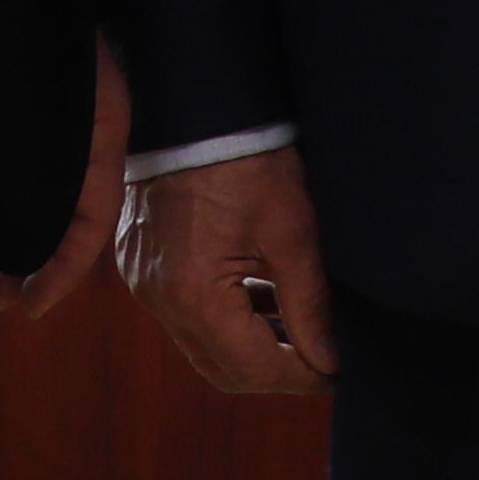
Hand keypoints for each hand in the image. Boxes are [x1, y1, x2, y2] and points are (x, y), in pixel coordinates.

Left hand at [0, 38, 127, 321]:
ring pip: (12, 216)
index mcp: (96, 148)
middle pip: (43, 232)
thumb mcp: (84, 94)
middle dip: (10, 276)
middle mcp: (66, 154)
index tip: (29, 306)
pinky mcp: (0, 133)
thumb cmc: (62, 31)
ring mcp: (33, 145)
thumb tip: (29, 222)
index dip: (61, 272)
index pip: (87, 229)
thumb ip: (78, 155)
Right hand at [115, 141, 335, 392]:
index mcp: (194, 293)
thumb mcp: (293, 231)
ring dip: (250, 347)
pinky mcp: (141, 264)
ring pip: (202, 346)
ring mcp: (144, 283)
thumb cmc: (246, 158)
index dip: (300, 376)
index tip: (336, 373)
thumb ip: (310, 305)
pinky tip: (261, 300)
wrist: (195, 103)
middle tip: (320, 361)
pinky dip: (225, 319)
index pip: (253, 367)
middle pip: (221, 368)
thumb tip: (329, 358)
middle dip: (274, 371)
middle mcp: (159, 299)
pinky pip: (185, 315)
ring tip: (298, 330)